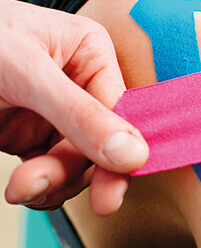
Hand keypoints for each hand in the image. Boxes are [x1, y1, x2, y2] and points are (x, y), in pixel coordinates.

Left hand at [0, 0, 147, 215]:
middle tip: (50, 192)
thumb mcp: (28, 73)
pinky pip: (49, 171)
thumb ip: (80, 114)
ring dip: (52, 183)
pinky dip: (40, 188)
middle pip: (99, 143)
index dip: (119, 153)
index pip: (119, 110)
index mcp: (91, 54)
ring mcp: (54, 113)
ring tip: (20, 189)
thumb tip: (132, 153)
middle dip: (72, 171)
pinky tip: (25, 190)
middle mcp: (79, 85)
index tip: (112, 193)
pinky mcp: (28, 135)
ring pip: (75, 163)